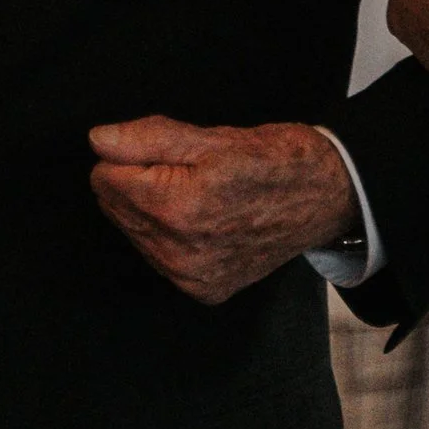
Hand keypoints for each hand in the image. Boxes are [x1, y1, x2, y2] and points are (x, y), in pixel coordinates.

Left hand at [89, 116, 359, 304]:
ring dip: (154, 211)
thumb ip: (147, 139)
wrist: (328, 196)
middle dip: (140, 183)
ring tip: (202, 195)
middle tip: (189, 172)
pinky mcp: (205, 290)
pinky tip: (206, 221)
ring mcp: (193, 277)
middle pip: (115, 209)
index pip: (106, 178)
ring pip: (135, 235)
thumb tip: (100, 141)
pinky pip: (160, 259)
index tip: (167, 151)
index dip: (130, 155)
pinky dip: (173, 238)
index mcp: (179, 208)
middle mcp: (182, 252)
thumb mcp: (211, 138)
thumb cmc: (277, 161)